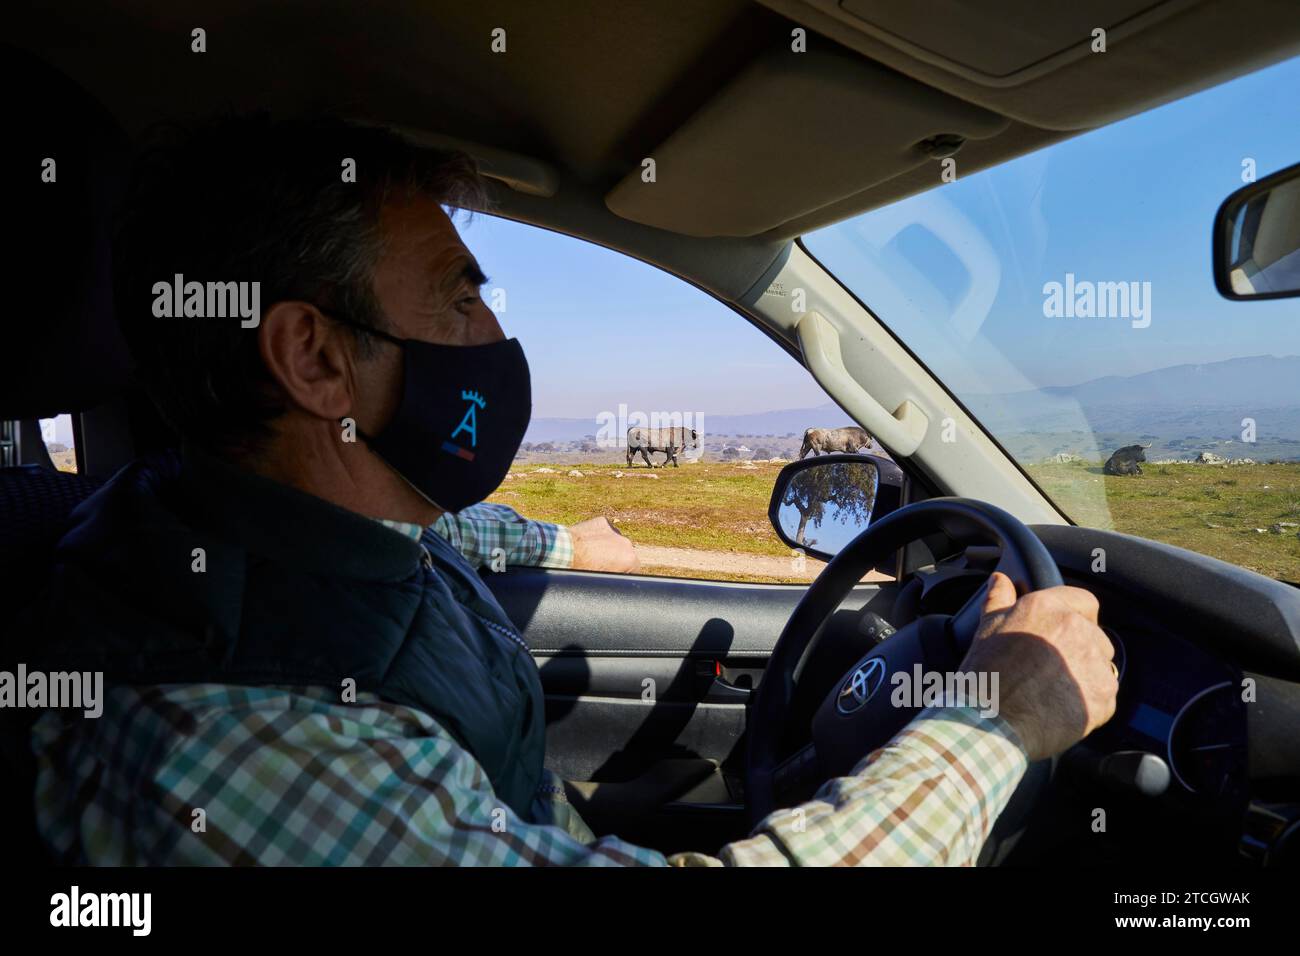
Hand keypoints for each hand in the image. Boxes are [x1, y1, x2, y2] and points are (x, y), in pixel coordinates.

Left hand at [569, 516, 639, 572]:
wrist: (565, 550)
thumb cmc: (581, 569)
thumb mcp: (601, 579)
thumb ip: (614, 577)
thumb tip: (614, 578)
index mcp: (630, 559)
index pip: (634, 569)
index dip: (622, 573)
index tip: (610, 574)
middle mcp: (626, 543)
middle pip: (625, 553)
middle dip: (616, 559)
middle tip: (599, 565)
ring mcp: (615, 530)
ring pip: (615, 541)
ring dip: (608, 546)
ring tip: (591, 553)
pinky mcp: (603, 521)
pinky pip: (605, 530)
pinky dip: (598, 535)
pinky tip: (587, 542)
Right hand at [959, 572, 1116, 760]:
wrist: (991, 722)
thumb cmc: (986, 675)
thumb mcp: (987, 628)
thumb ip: (999, 599)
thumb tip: (1001, 580)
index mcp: (1049, 609)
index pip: (1085, 602)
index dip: (1076, 617)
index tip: (1061, 634)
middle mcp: (1077, 630)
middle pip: (1096, 636)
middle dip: (1080, 651)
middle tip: (1050, 670)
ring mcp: (1094, 664)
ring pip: (1102, 667)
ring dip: (1086, 677)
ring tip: (1055, 692)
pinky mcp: (1104, 696)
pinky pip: (1105, 697)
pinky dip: (1088, 704)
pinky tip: (1061, 709)